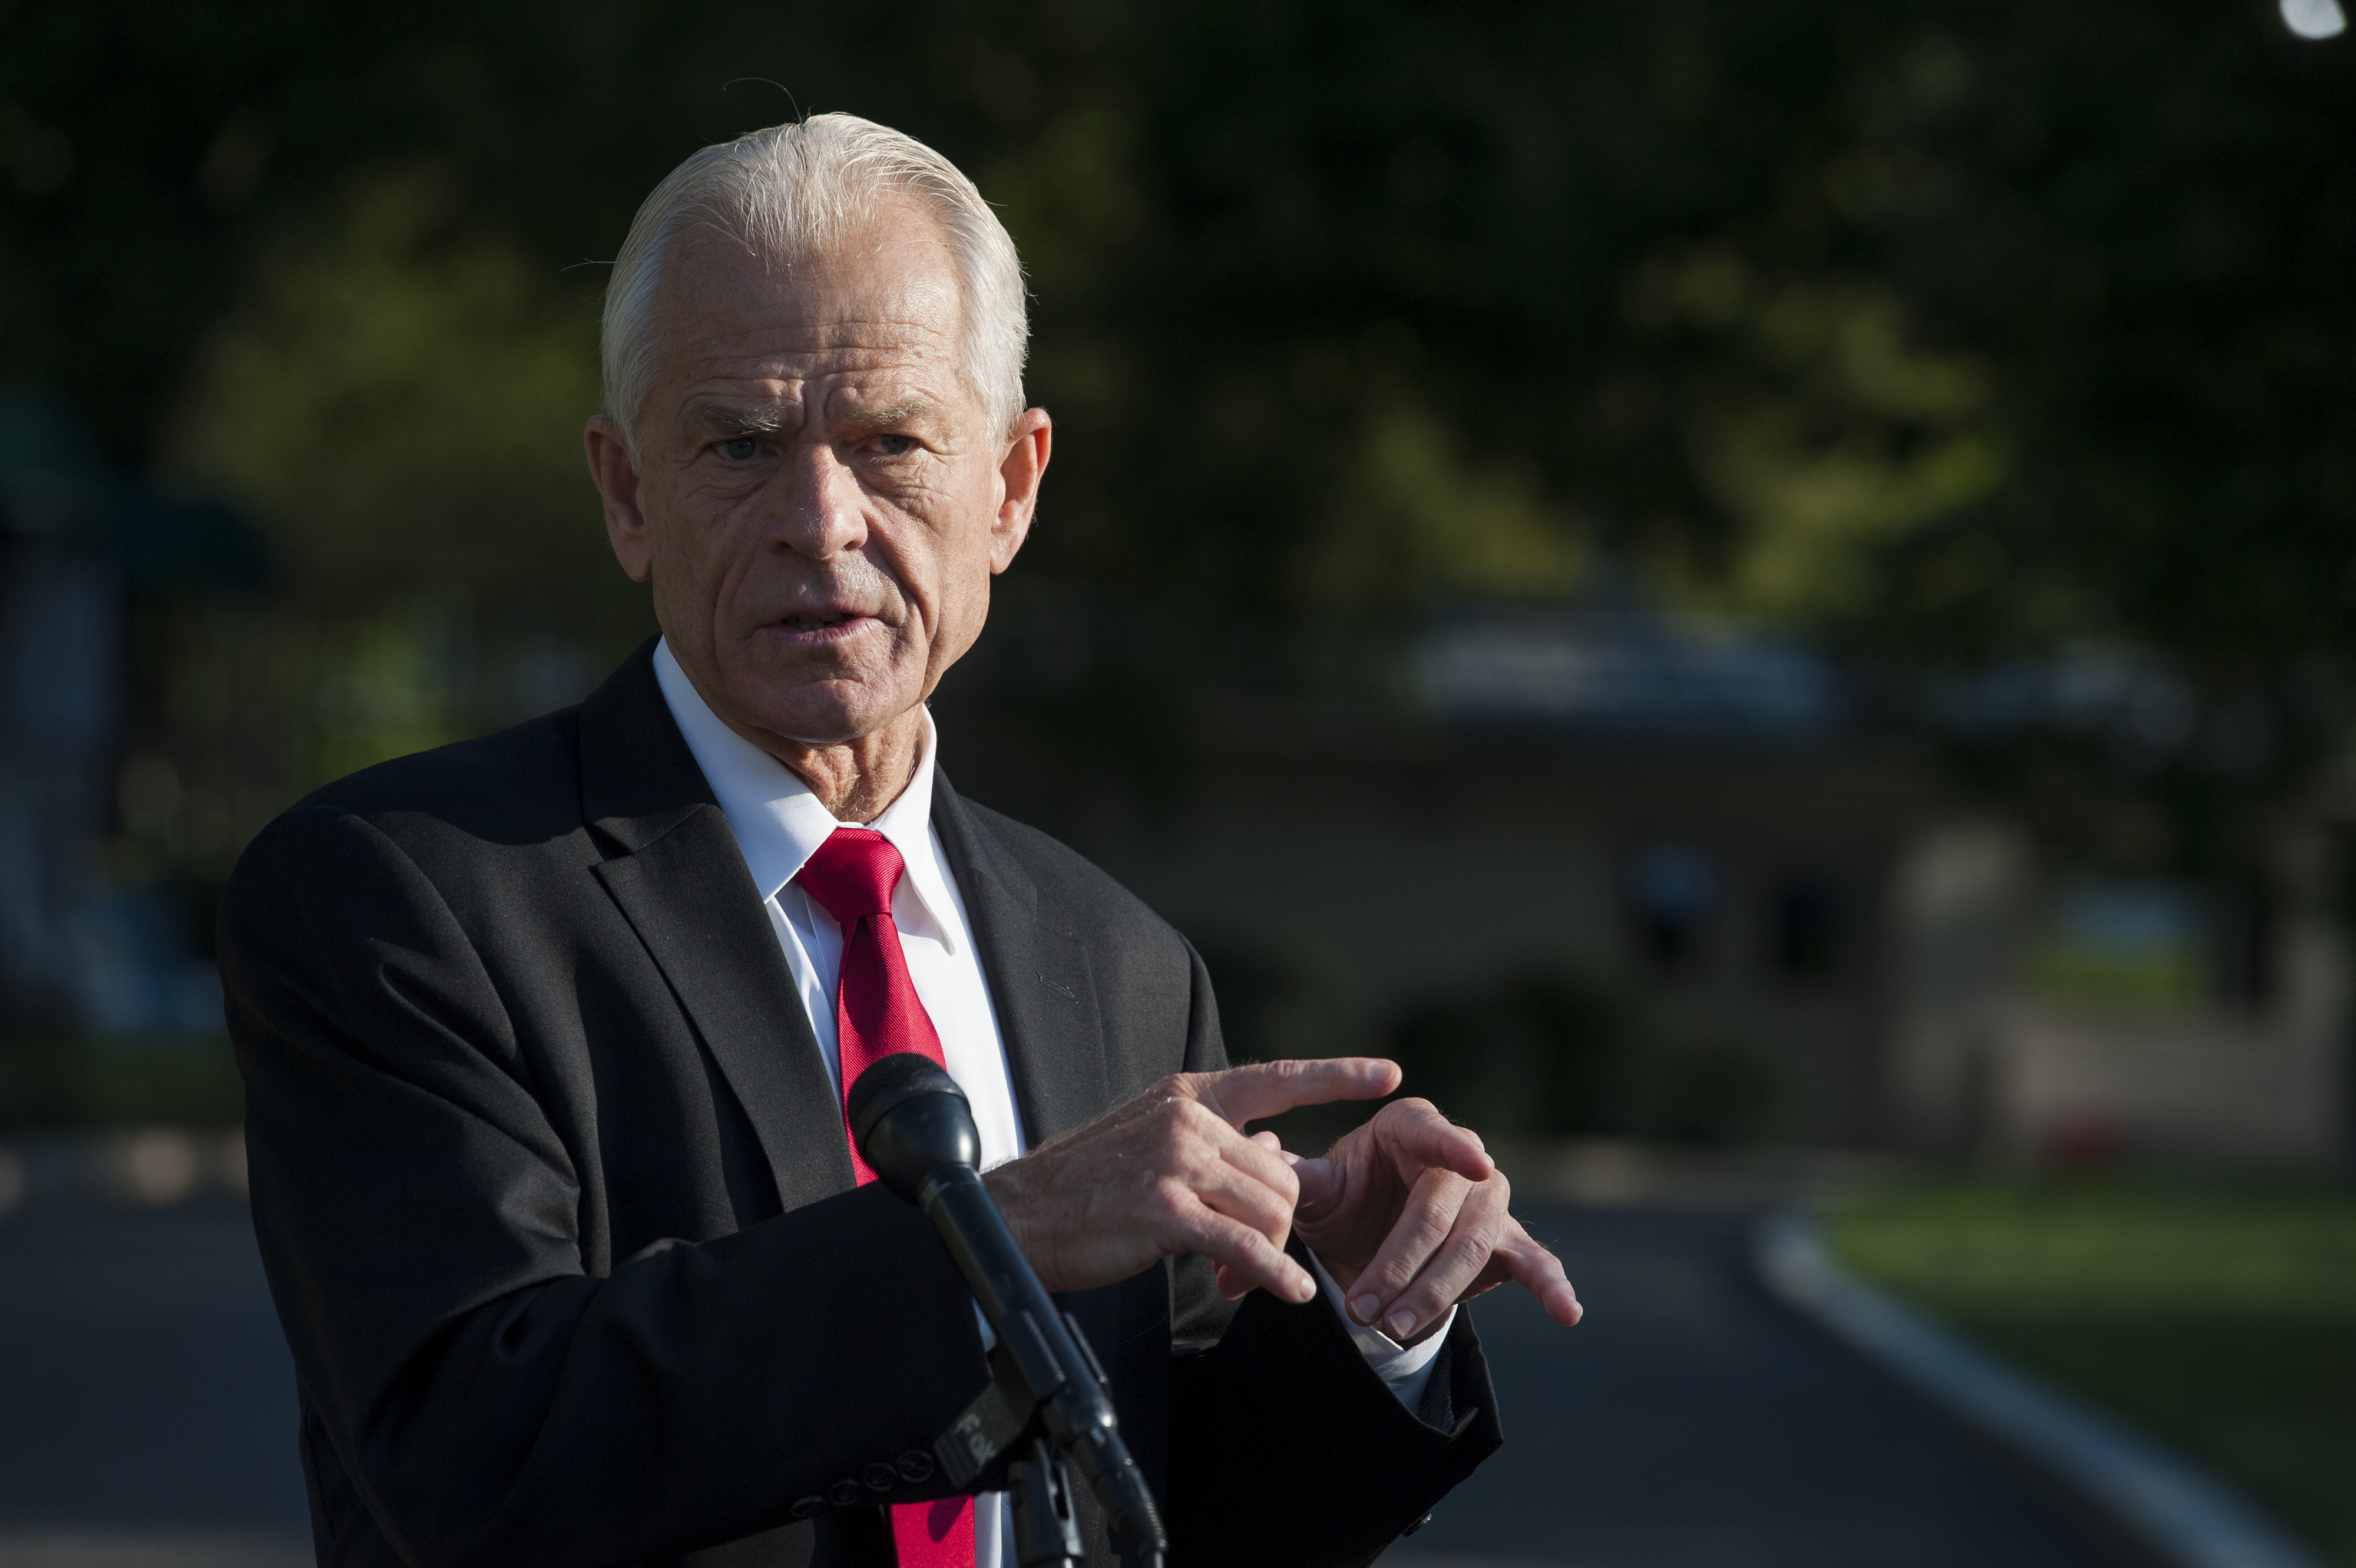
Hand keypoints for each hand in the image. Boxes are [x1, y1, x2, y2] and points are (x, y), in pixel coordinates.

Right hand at [982, 1058, 1397, 1302]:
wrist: (1019, 1216)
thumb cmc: (1086, 1186)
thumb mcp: (1155, 1142)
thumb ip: (1217, 1143)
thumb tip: (1276, 1147)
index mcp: (1188, 1096)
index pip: (1276, 1078)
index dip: (1337, 1076)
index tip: (1389, 1074)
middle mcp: (1188, 1119)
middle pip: (1282, 1172)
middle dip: (1279, 1223)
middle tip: (1249, 1259)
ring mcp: (1176, 1161)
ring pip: (1271, 1207)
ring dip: (1266, 1252)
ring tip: (1234, 1276)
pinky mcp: (1164, 1209)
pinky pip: (1243, 1243)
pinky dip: (1272, 1273)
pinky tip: (1286, 1292)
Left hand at [1279, 1093, 1581, 1343]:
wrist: (1369, 1234)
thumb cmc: (1344, 1198)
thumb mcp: (1319, 1190)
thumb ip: (1302, 1179)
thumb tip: (1273, 1163)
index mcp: (1410, 1125)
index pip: (1432, 1131)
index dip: (1451, 1145)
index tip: (1472, 1161)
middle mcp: (1462, 1154)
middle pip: (1440, 1209)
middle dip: (1401, 1263)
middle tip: (1364, 1311)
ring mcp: (1491, 1199)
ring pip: (1474, 1245)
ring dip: (1435, 1291)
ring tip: (1393, 1331)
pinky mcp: (1508, 1241)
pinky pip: (1535, 1262)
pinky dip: (1552, 1287)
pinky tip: (1567, 1312)